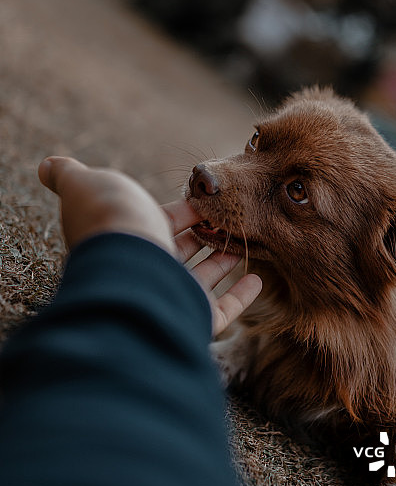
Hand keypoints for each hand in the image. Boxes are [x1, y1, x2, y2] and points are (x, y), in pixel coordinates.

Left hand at [38, 157, 261, 335]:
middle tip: (231, 217)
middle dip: (206, 233)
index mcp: (128, 239)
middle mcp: (147, 271)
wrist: (127, 267)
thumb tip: (47, 165)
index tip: (208, 198)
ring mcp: (171, 298)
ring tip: (246, 240)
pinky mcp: (195, 320)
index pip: (160, 222)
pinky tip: (259, 278)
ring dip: (225, 259)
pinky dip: (242, 295)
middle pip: (182, 251)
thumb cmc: (109, 220)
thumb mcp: (85, 185)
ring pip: (203, 278)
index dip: (184, 210)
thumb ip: (68, 174)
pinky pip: (225, 310)